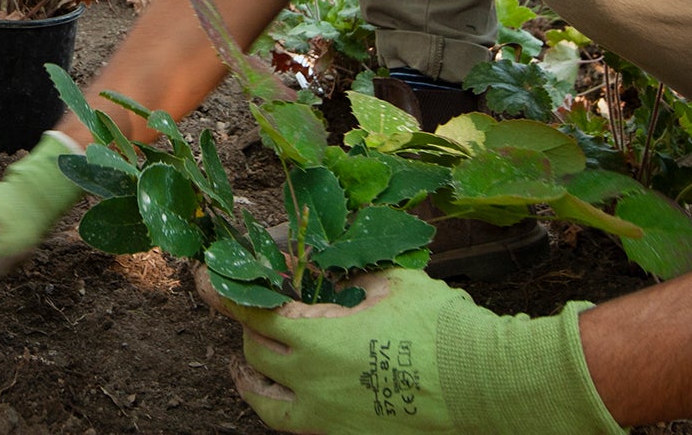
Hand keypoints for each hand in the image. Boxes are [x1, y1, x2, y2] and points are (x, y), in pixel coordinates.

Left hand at [198, 267, 621, 434]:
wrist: (486, 386)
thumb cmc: (443, 327)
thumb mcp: (393, 282)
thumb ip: (351, 278)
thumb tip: (330, 272)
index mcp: (318, 337)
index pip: (252, 312)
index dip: (223, 291)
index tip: (205, 277)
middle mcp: (312, 383)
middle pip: (255, 356)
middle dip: (249, 332)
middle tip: (252, 314)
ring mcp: (328, 420)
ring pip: (267, 406)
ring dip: (253, 382)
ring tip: (248, 368)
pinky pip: (300, 431)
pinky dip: (287, 413)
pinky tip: (292, 400)